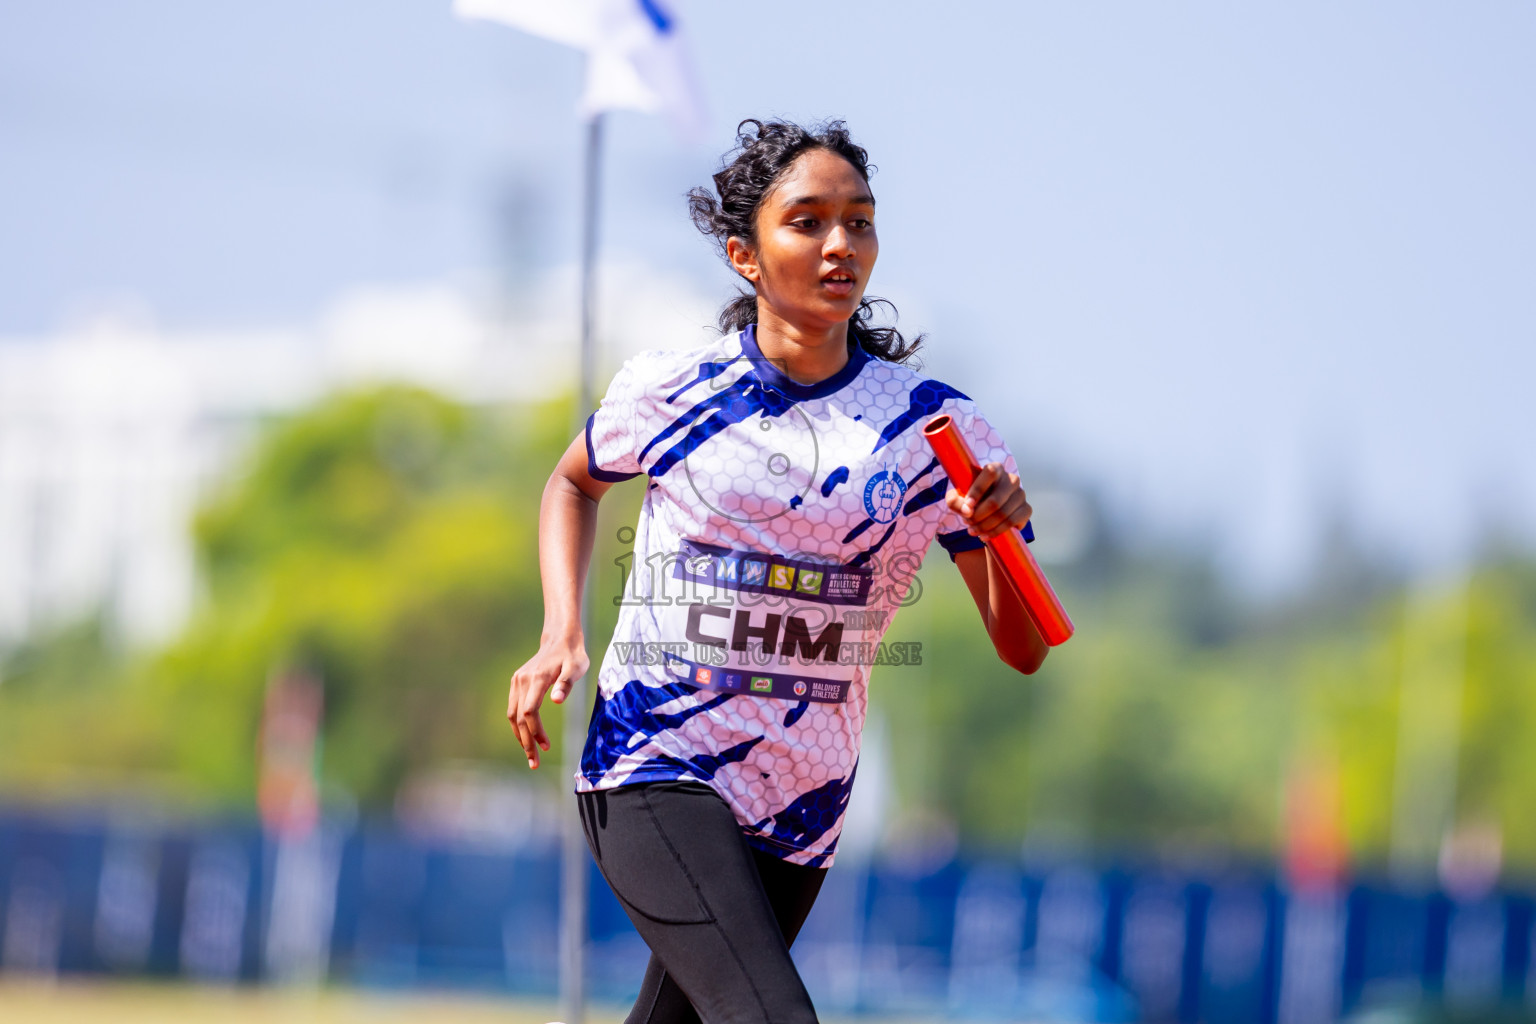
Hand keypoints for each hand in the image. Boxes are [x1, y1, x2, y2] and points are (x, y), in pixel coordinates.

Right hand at [507, 633, 588, 769]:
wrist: (560, 639)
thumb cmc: (573, 655)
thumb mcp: (577, 668)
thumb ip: (566, 684)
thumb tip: (557, 700)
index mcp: (536, 679)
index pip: (529, 711)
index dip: (536, 731)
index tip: (546, 746)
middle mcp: (522, 681)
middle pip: (518, 718)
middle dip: (526, 742)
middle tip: (535, 763)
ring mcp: (517, 682)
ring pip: (512, 715)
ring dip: (520, 737)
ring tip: (530, 756)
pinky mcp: (516, 683)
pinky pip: (513, 708)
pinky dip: (518, 726)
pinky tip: (527, 738)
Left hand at [944, 462, 1030, 541]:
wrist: (987, 509)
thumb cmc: (971, 498)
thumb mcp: (957, 497)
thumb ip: (954, 500)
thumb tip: (968, 510)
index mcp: (995, 469)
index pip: (990, 472)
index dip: (978, 490)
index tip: (968, 506)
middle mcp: (1012, 479)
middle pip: (995, 501)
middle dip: (978, 516)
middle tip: (967, 522)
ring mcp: (1021, 494)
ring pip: (1003, 514)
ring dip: (985, 526)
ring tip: (973, 530)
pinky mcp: (1026, 509)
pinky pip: (1013, 522)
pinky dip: (996, 532)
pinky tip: (985, 535)